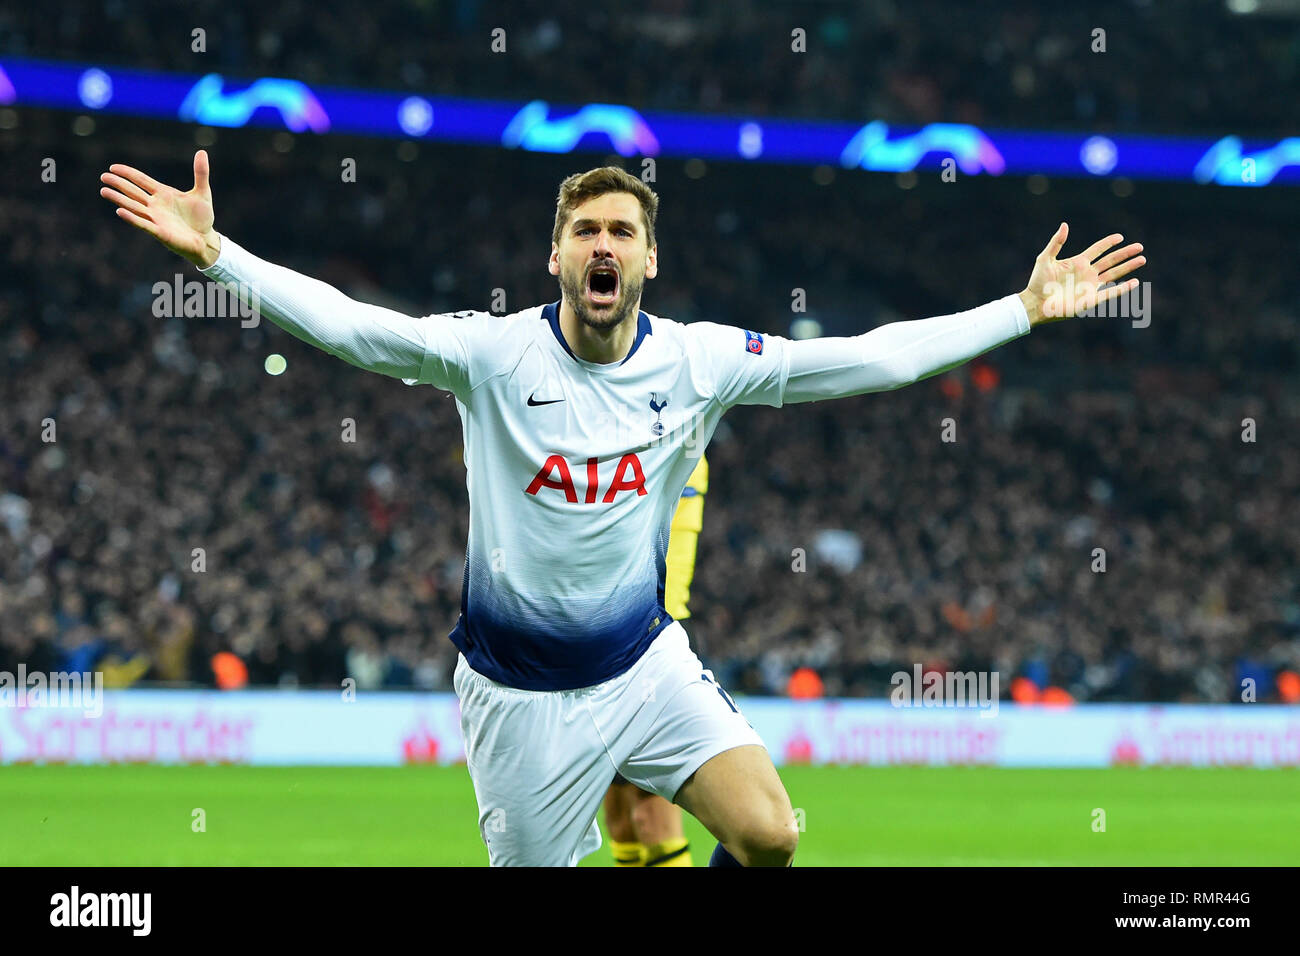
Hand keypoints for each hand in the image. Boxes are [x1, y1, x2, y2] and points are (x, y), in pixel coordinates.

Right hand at [100, 149, 220, 267]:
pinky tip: (119, 211)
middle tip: (103, 177)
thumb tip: (202, 152)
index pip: (141, 180)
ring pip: (133, 206)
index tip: (113, 167)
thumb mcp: (203, 192)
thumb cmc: (202, 218)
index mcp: (163, 194)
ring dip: (119, 199)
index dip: (128, 173)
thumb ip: (200, 173)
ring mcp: (156, 218)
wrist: (206, 240)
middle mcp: (156, 205)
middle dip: (119, 184)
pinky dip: (132, 218)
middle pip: (133, 192)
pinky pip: (143, 224)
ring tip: (104, 191)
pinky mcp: (160, 232)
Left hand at [1018, 223, 1144, 326]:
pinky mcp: (1090, 299)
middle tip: (1140, 247)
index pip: (1098, 250)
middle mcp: (1087, 273)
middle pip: (1111, 261)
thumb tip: (1065, 225)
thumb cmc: (1038, 282)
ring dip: (1128, 267)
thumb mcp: (1045, 259)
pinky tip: (1134, 282)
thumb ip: (1056, 243)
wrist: (1035, 303)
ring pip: (1114, 274)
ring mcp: (1090, 286)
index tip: (1120, 237)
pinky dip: (1122, 288)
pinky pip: (1110, 293)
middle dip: (1125, 254)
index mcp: (1078, 262)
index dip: (1108, 243)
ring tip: (1142, 259)